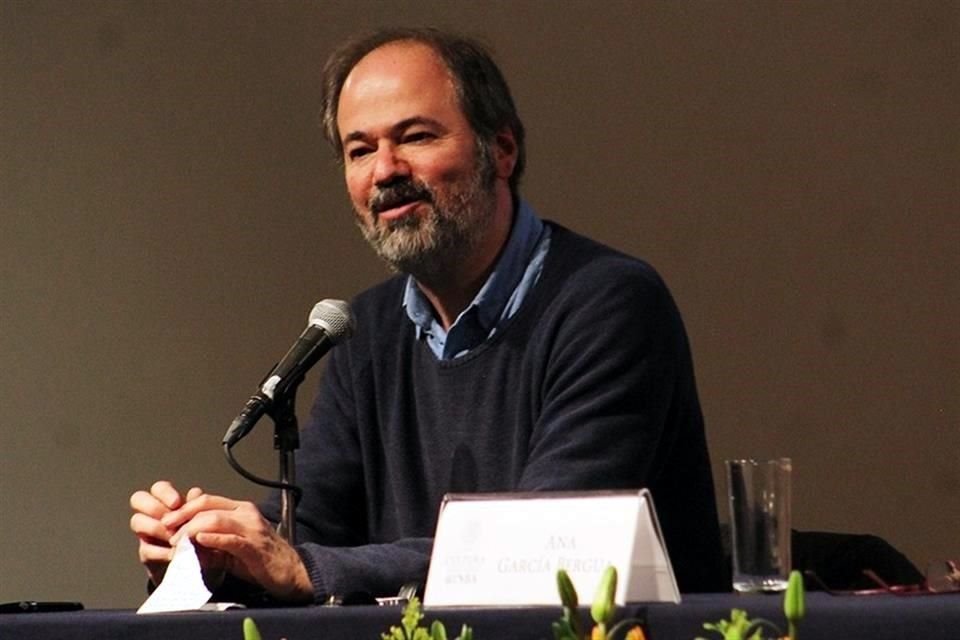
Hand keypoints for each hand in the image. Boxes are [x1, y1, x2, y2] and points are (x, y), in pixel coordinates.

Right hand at [129, 481, 203, 586]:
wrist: (200, 566)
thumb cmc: (201, 537)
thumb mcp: (203, 520)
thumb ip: (197, 505)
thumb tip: (194, 492)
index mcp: (167, 503)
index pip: (158, 488)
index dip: (165, 493)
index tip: (177, 503)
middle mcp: (152, 515)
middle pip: (138, 498)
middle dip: (154, 507)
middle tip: (171, 521)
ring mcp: (145, 534)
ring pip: (137, 521)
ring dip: (157, 529)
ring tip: (176, 538)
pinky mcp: (146, 555)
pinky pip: (146, 549)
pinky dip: (162, 552)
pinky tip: (176, 554)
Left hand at [163, 493, 313, 602]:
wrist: (290, 572)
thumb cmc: (261, 560)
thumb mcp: (231, 547)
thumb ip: (211, 540)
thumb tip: (185, 541)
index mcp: (241, 510)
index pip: (207, 500)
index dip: (184, 509)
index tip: (167, 521)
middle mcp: (247, 514)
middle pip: (208, 506)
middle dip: (183, 517)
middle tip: (167, 530)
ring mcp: (252, 529)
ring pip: (216, 519)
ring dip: (192, 529)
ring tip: (178, 541)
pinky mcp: (255, 547)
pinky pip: (231, 539)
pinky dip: (213, 538)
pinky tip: (199, 540)